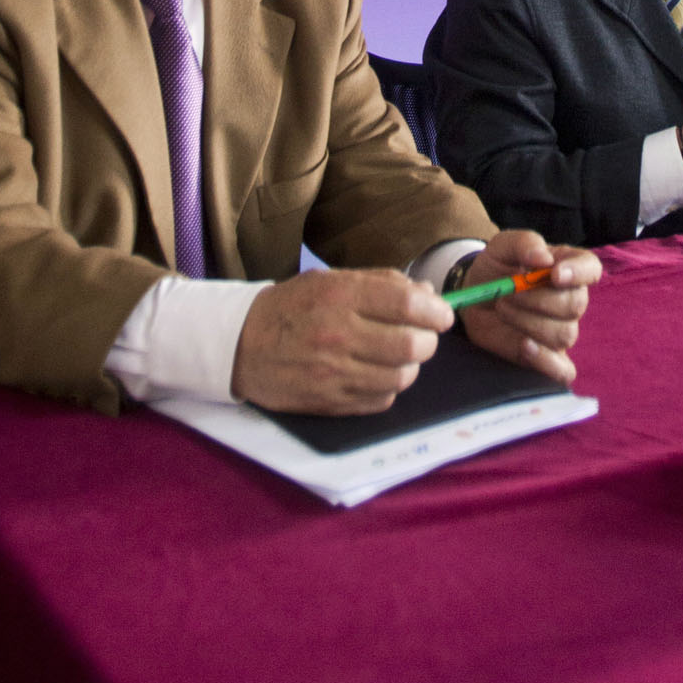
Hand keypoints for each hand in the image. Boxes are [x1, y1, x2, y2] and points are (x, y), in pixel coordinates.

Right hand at [231, 267, 448, 415]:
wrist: (240, 344)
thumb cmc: (291, 307)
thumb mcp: (330, 280)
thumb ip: (381, 283)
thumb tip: (428, 297)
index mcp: (339, 295)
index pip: (407, 304)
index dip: (436, 311)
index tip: (442, 315)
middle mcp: (337, 334)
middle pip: (412, 345)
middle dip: (427, 340)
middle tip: (422, 336)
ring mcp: (333, 373)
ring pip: (401, 376)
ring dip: (408, 366)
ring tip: (396, 356)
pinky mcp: (329, 402)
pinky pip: (381, 399)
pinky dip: (387, 387)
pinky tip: (374, 373)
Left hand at [454, 229, 598, 386]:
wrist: (473, 298)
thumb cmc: (494, 268)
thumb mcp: (502, 246)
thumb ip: (524, 243)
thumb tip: (543, 258)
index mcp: (567, 267)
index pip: (591, 268)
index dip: (579, 272)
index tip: (554, 275)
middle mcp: (570, 300)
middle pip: (575, 304)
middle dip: (538, 299)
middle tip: (508, 293)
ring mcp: (560, 331)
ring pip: (564, 334)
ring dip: (529, 322)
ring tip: (503, 309)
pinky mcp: (547, 358)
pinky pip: (563, 370)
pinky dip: (546, 362)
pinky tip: (524, 346)